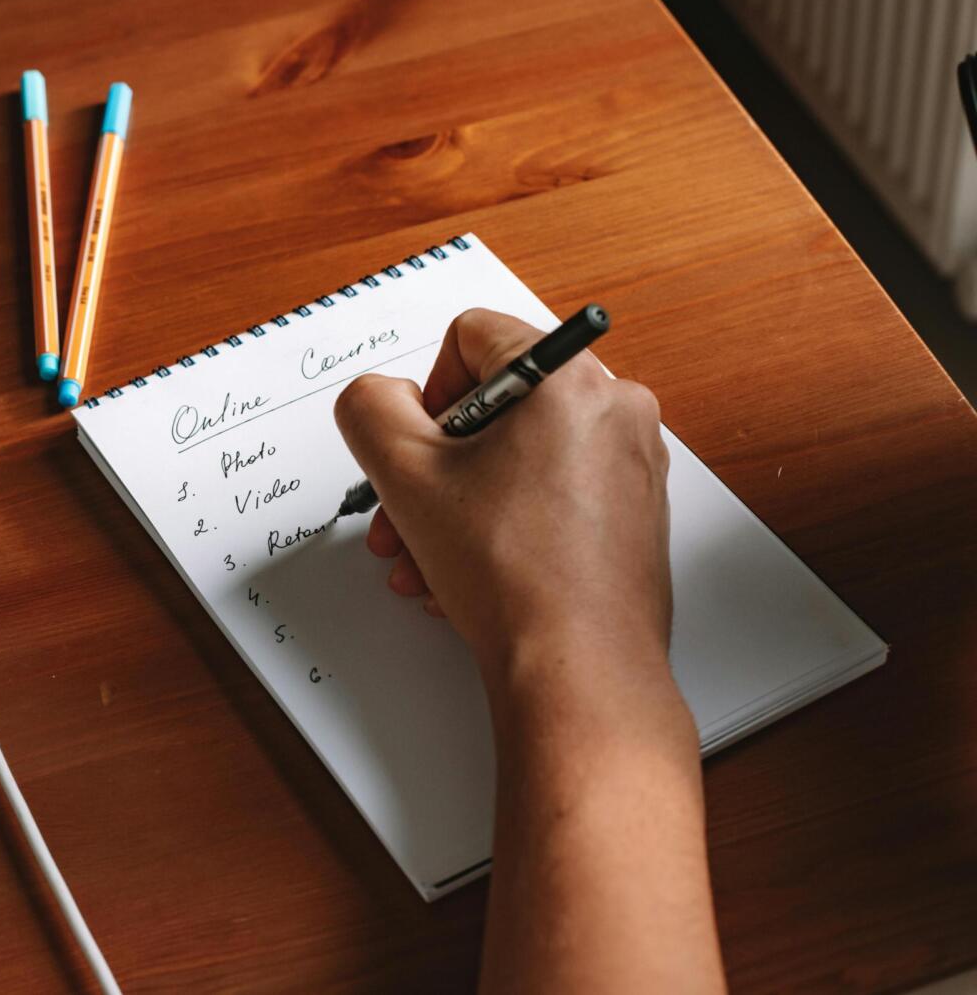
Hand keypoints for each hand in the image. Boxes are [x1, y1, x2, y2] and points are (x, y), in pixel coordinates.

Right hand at [333, 308, 671, 689]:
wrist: (578, 668)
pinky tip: (472, 573)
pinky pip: (551, 493)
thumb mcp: (404, 475)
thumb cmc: (513, 576)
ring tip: (431, 557)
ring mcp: (632, 463)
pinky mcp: (635, 511)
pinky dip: (504, 524)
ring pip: (518, 457)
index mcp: (569, 378)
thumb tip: (378, 397)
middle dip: (434, 466)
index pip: (473, 337)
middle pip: (494, 407)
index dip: (427, 393)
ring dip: (458, 504)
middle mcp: (616, 409)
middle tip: (410, 511)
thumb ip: (370, 409)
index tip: (420, 450)